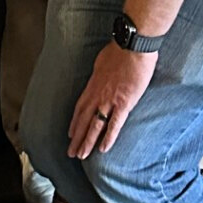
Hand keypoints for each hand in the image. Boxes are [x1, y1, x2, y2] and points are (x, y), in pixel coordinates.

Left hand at [67, 42, 158, 157]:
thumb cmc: (120, 50)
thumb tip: (100, 77)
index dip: (75, 122)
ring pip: (95, 125)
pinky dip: (108, 137)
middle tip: (71, 153)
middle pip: (84, 120)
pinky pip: (114, 124)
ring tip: (82, 155)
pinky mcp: (124, 103)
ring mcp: (109, 100)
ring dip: (87, 141)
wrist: (132, 46)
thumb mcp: (102, 61)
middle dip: (77, 138)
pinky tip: (103, 149)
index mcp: (93, 84)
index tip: (70, 134)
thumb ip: (100, 74)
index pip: (80, 107)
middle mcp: (97, 95)